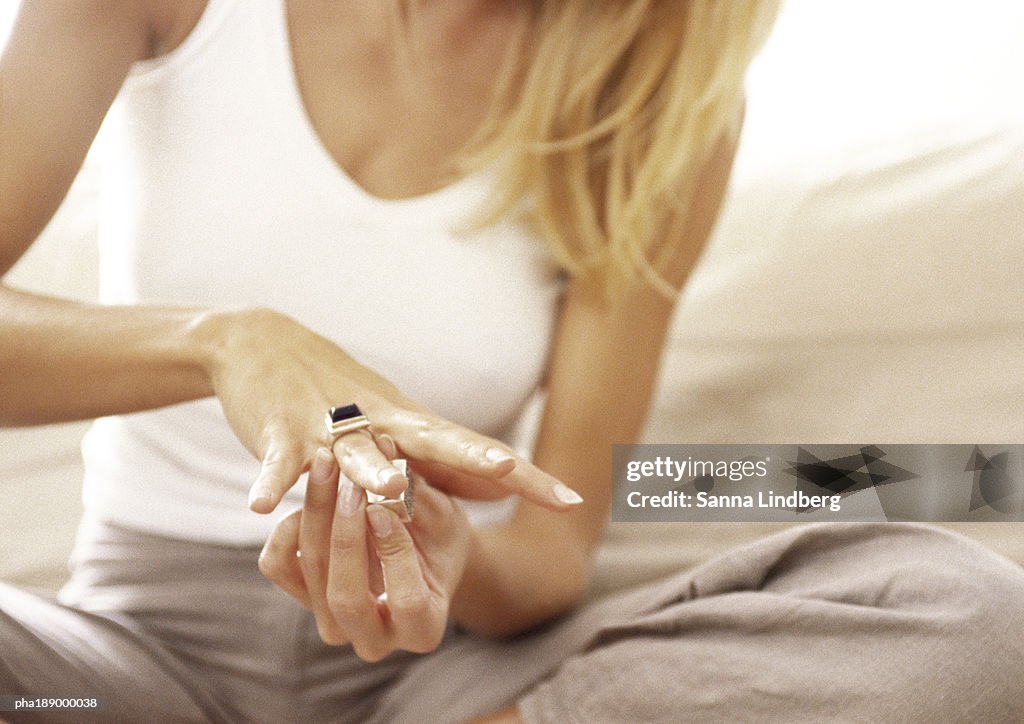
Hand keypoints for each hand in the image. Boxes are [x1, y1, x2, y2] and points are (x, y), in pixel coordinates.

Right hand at [200, 307, 582, 511]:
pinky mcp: (282, 432)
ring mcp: (330, 427)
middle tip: (507, 471)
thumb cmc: (340, 396)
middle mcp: (380, 424)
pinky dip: (271, 482)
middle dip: (472, 459)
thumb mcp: (398, 426)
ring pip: (354, 452)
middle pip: (432, 443)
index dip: (524, 477)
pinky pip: (278, 463)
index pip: (477, 454)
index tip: (571, 499)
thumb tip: (503, 487)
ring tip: (387, 490)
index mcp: (412, 427)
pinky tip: (262, 506)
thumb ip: (447, 464)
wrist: (264, 344)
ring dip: (370, 471)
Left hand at [258, 449, 470, 660]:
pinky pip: (279, 566)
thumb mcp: (443, 515)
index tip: (383, 508)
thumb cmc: (440, 533)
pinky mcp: (303, 597)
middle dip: (345, 534)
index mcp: (423, 627)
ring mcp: (334, 624)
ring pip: (312, 578)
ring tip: (327, 465)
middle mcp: (375, 639)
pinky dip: (287, 528)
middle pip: (347, 597)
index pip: (408, 601)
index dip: (394, 556)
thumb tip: (386, 450)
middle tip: (350, 480)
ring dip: (317, 516)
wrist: (418, 547)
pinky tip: (310, 493)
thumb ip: (417, 495)